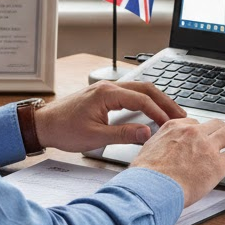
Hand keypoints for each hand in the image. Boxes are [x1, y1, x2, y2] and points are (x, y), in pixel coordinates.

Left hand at [33, 80, 185, 152]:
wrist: (43, 124)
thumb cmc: (64, 130)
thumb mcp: (95, 137)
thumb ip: (123, 134)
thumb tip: (147, 133)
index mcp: (107, 94)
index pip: (142, 100)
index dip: (159, 113)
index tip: (171, 125)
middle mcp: (108, 87)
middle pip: (145, 89)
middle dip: (165, 102)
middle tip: (181, 116)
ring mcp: (107, 89)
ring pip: (139, 89)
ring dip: (157, 100)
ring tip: (171, 114)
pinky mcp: (104, 95)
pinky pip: (131, 94)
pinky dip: (145, 101)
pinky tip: (152, 111)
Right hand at [130, 118, 224, 206]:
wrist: (150, 187)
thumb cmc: (145, 176)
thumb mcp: (147, 152)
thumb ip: (158, 148)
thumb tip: (159, 156)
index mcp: (174, 128)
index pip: (193, 123)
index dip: (203, 130)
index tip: (206, 135)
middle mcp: (192, 132)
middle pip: (215, 124)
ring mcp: (206, 146)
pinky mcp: (218, 163)